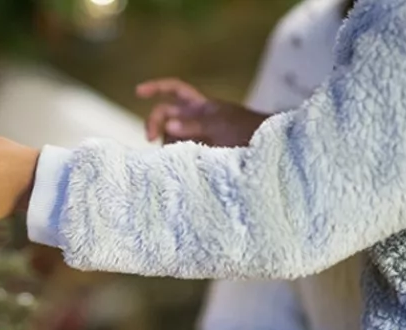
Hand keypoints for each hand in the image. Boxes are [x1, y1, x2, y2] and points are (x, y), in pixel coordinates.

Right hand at [136, 78, 269, 146]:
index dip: (155, 87)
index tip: (138, 91)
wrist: (268, 148)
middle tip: (150, 140)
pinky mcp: (198, 154)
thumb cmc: (247, 130)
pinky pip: (179, 153)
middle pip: (165, 116)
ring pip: (170, 138)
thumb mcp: (219, 125)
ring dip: (166, 144)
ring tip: (170, 156)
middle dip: (154, 124)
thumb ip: (192, 126)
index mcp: (199, 105)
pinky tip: (176, 165)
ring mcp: (195, 136)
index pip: (173, 89)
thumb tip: (167, 127)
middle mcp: (194, 119)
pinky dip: (174, 158)